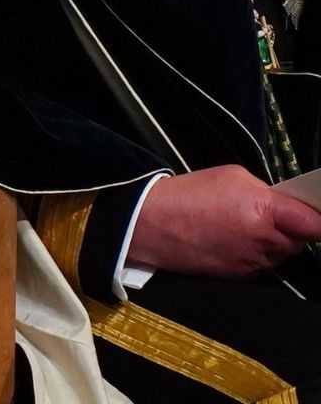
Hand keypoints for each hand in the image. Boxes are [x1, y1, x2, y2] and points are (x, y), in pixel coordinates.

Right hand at [129, 165, 320, 277]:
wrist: (151, 223)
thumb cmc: (188, 193)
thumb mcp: (231, 176)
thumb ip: (265, 192)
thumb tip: (282, 206)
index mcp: (265, 212)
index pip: (315, 224)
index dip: (318, 218)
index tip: (314, 214)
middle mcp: (264, 243)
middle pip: (299, 240)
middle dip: (289, 228)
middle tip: (264, 212)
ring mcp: (254, 264)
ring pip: (280, 253)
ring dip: (270, 241)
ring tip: (239, 224)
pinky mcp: (240, 278)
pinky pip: (260, 264)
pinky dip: (253, 253)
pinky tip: (228, 239)